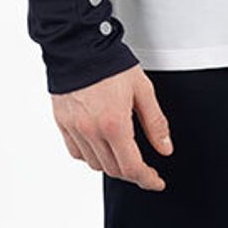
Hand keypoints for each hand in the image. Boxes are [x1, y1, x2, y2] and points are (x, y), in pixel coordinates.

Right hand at [51, 65, 172, 188]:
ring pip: (95, 164)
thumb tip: (165, 149)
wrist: (78, 45)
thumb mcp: (143, 91)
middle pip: (114, 169)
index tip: (155, 182)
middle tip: (144, 167)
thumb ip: (155, 123)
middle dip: (132, 172)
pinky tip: (100, 145)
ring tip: (123, 153)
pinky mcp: (62, 123)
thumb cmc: (111, 64)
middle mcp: (92, 131)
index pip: (132, 167)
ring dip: (112, 164)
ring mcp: (74, 128)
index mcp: (114, 124)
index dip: (147, 179)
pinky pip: (76, 152)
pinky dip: (90, 155)